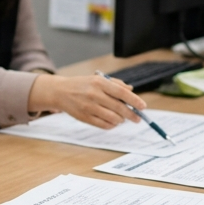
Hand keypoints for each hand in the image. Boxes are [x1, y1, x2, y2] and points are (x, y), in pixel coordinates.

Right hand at [27, 74, 145, 128]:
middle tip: (137, 118)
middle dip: (132, 115)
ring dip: (121, 120)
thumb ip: (115, 84)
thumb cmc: (83, 84)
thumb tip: (131, 89)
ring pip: (113, 118)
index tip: (143, 106)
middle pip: (119, 108)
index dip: (134, 100)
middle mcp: (94, 94)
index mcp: (99, 82)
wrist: (60, 91)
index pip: (122, 92)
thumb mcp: (98, 79)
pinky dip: (112, 125)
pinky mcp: (84, 118)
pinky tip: (113, 122)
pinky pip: (104, 125)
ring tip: (122, 118)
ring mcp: (89, 107)